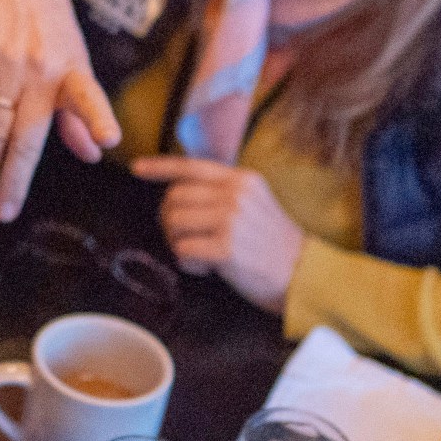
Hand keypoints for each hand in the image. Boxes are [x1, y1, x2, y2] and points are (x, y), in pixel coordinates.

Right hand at [0, 0, 120, 221]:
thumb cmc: (49, 21)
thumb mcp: (74, 58)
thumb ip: (79, 109)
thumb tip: (94, 154)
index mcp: (73, 71)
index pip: (89, 97)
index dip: (97, 118)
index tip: (106, 140)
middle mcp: (42, 69)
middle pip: (26, 135)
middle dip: (13, 179)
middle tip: (2, 212)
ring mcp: (8, 61)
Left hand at [131, 155, 304, 312]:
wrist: (304, 274)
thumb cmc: (273, 244)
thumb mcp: (254, 204)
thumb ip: (223, 193)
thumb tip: (177, 193)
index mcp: (242, 180)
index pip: (191, 165)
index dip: (160, 166)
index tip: (136, 168)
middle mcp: (236, 194)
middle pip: (174, 197)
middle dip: (169, 220)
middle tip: (184, 238)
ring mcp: (231, 219)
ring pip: (174, 222)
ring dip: (177, 242)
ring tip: (199, 254)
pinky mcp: (226, 247)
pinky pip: (182, 249)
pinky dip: (188, 262)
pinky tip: (206, 268)